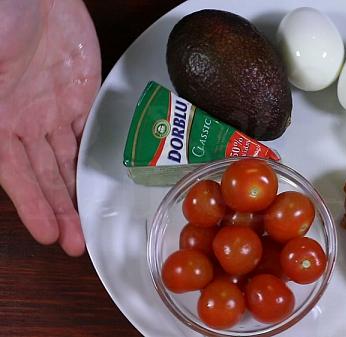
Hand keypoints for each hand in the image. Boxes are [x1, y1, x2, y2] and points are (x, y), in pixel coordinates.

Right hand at [0, 0, 100, 255]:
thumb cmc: (1, 19)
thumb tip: (0, 155)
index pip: (14, 174)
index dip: (31, 205)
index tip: (48, 234)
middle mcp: (23, 118)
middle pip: (43, 174)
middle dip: (58, 208)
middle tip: (75, 241)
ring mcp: (52, 106)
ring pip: (66, 159)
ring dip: (75, 191)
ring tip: (86, 223)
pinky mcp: (80, 90)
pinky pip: (88, 129)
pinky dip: (91, 155)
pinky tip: (96, 179)